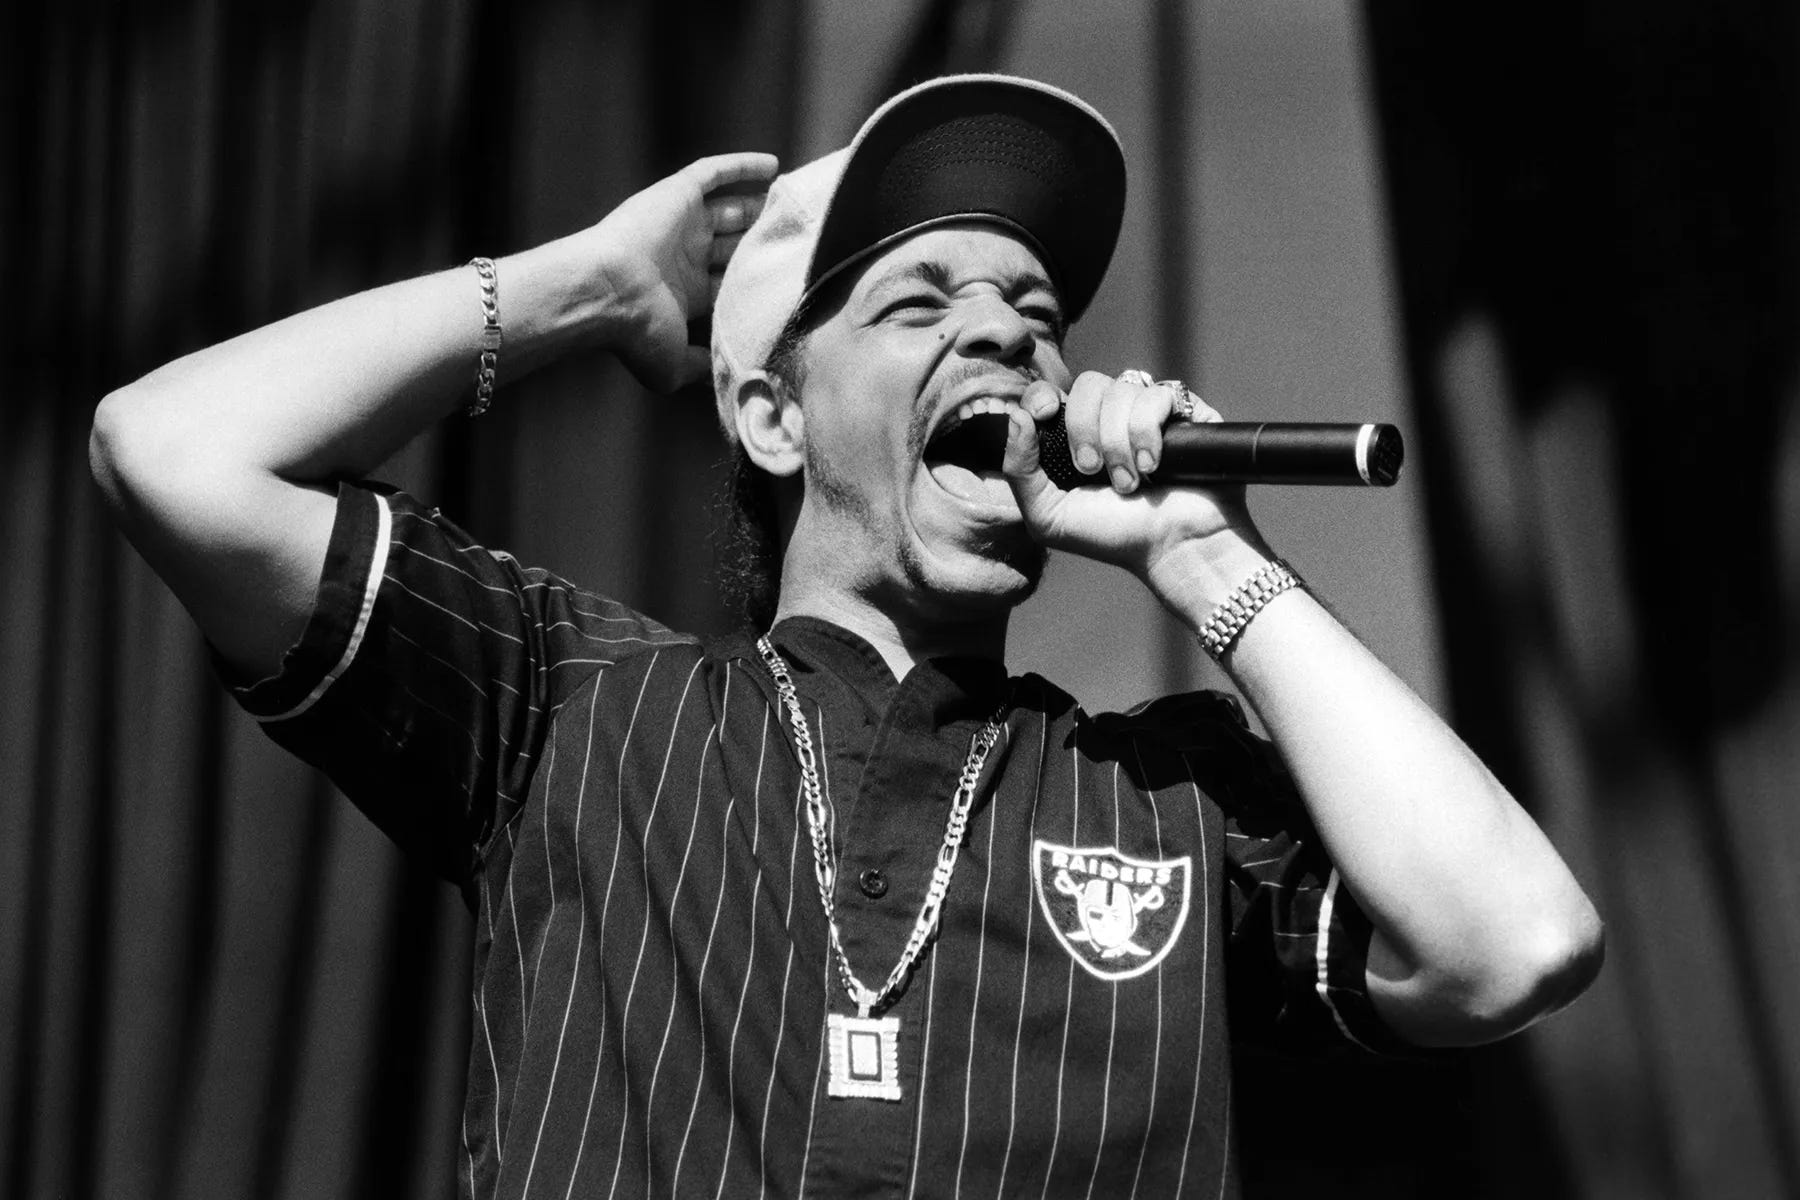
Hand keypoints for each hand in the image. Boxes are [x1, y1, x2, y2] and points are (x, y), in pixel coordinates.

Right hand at [582, 152, 778, 391]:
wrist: (606, 293)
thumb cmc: (637, 332)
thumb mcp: (676, 364)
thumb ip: (706, 367)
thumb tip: (735, 377)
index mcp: (686, 292)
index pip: (732, 279)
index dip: (760, 276)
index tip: (796, 275)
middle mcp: (685, 255)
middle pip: (735, 242)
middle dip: (763, 238)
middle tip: (801, 234)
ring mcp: (680, 223)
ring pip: (730, 207)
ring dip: (759, 204)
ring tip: (795, 202)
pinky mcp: (676, 194)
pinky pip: (712, 173)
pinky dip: (741, 167)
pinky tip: (773, 166)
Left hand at [1003, 370, 1271, 602]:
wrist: (1174, 548)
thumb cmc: (1114, 537)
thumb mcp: (1049, 517)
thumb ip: (1020, 471)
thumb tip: (1016, 416)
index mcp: (1073, 438)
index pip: (1050, 393)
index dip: (1042, 395)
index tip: (1043, 415)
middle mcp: (1110, 419)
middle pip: (1087, 384)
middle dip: (1085, 428)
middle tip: (1093, 471)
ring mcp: (1147, 412)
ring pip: (1122, 389)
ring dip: (1119, 442)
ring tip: (1131, 482)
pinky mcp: (1183, 412)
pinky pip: (1158, 394)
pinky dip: (1148, 431)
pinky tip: (1155, 465)